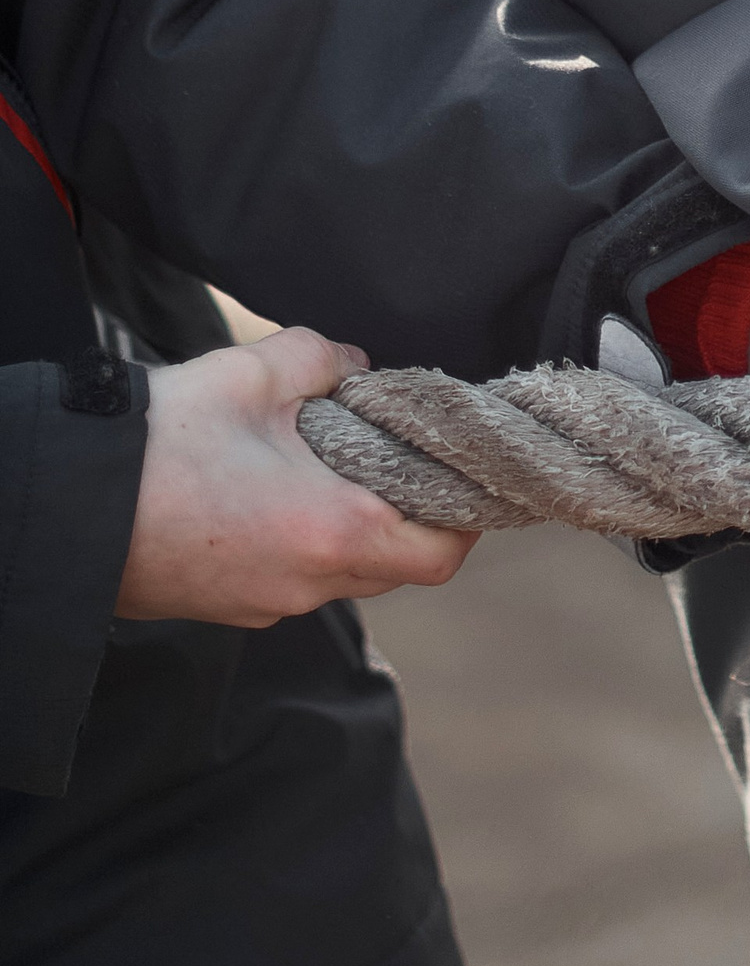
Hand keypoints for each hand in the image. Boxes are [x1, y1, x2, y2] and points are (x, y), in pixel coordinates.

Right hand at [117, 328, 472, 624]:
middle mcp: (308, 584)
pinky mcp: (228, 605)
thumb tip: (356, 368)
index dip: (466, 517)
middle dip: (412, 515)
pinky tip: (284, 490)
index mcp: (335, 531)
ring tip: (339, 465)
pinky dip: (308, 542)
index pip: (442, 554)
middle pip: (398, 566)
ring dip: (356, 527)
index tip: (461, 475)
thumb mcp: (254, 374)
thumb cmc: (162, 443)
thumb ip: (325, 360)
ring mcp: (265, 603)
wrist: (68, 505)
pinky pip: (295, 579)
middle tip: (404, 457)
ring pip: (345, 575)